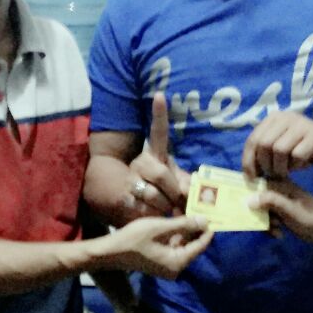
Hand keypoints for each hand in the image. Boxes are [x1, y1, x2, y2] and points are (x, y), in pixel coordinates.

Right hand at [97, 214, 212, 279]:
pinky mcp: (161, 261)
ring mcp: (168, 265)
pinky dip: (176, 233)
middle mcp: (176, 267)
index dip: (208, 230)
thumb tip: (205, 220)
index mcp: (178, 262)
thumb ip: (184, 224)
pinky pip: (174, 246)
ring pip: (183, 244)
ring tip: (188, 209)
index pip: (200, 245)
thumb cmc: (134, 239)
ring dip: (185, 228)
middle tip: (202, 209)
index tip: (215, 215)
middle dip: (196, 227)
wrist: (110, 252)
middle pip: (193, 245)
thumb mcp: (160, 227)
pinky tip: (175, 217)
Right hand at [126, 93, 190, 215]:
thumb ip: (187, 184)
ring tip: (166, 210)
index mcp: (156, 155)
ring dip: (165, 208)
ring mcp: (130, 178)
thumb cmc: (164, 192)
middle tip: (178, 202)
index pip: (159, 132)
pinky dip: (154, 217)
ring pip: (153, 195)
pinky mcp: (123, 196)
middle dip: (173, 192)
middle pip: (161, 174)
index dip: (159, 114)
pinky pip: (143, 208)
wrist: (134, 205)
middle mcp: (141, 162)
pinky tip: (153, 214)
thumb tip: (188, 192)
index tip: (160, 95)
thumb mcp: (177, 183)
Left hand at [242, 111, 312, 178]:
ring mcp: (302, 124)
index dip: (249, 160)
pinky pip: (298, 154)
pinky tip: (301, 165)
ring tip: (286, 171)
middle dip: (266, 165)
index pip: (253, 139)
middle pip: (264, 144)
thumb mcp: (280, 148)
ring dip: (281, 167)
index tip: (251, 178)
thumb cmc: (302, 149)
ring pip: (279, 149)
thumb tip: (248, 173)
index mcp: (274, 118)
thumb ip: (263, 154)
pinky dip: (297, 165)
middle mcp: (286, 117)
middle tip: (273, 175)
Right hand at [250, 178, 312, 244]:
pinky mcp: (285, 211)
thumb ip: (270, 202)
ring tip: (278, 231)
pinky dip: (272, 226)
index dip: (250, 200)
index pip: (254, 186)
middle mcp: (278, 190)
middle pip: (256, 200)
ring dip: (266, 223)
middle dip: (259, 216)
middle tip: (272, 226)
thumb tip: (248, 199)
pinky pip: (270, 218)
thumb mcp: (290, 211)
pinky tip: (280, 234)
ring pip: (262, 211)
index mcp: (279, 184)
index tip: (254, 214)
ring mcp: (281, 201)